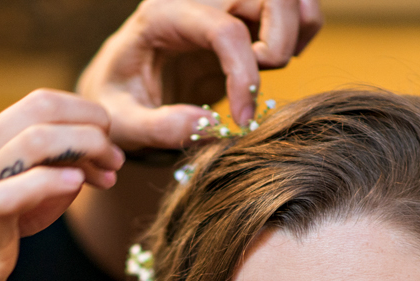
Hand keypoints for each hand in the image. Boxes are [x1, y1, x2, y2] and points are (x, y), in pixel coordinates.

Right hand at [0, 89, 123, 280]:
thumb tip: (59, 184)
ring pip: (37, 136)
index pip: (21, 119)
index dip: (70, 133)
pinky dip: (57, 183)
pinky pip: (21, 188)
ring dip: (86, 147)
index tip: (97, 161)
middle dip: (88, 123)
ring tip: (109, 171)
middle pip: (35, 109)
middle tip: (114, 154)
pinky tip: (77, 191)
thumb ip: (3, 199)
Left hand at [77, 0, 323, 150]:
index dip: (242, 74)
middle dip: (278, 43)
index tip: (242, 118)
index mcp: (163, 16)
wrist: (120, 85)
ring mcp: (224, 2)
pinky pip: (294, 8)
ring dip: (295, 33)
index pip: (222, 29)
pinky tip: (272, 63)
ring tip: (268, 69)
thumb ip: (159, 128)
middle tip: (256, 87)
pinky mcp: (243, 14)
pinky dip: (301, 33)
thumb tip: (210, 129)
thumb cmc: (117, 101)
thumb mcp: (123, 122)